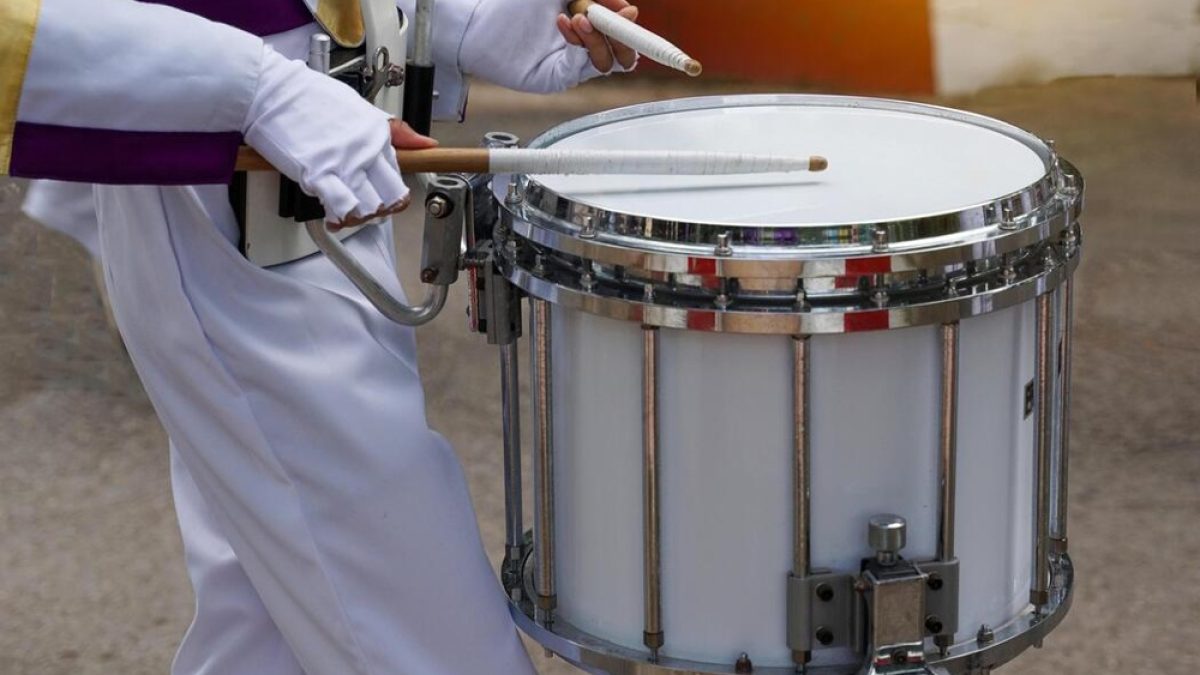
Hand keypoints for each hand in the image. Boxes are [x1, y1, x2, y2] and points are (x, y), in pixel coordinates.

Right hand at [243, 48, 427, 229]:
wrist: (270, 91)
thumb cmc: (308, 97)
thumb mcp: (361, 108)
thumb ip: (394, 130)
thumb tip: (428, 144)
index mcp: (378, 134)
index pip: (399, 177)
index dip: (390, 193)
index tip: (379, 197)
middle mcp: (366, 150)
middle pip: (391, 197)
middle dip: (380, 209)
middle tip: (364, 209)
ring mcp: (344, 163)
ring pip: (370, 208)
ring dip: (359, 217)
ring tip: (345, 212)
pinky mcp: (319, 173)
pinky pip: (342, 207)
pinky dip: (339, 218)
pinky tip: (332, 217)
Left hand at [459, 0, 639, 93]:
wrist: (478, 20)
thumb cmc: (513, 3)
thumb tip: (627, 6)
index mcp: (589, 25)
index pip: (622, 32)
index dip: (627, 24)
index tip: (626, 11)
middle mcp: (583, 48)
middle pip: (622, 54)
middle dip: (618, 35)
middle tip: (600, 15)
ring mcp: (571, 65)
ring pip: (604, 62)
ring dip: (595, 38)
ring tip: (574, 17)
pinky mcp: (556, 78)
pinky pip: (580, 68)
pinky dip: (578, 47)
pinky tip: (562, 24)